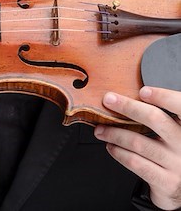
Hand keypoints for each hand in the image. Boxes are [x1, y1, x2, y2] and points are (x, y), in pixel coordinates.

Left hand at [94, 87, 180, 209]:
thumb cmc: (173, 155)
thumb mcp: (173, 134)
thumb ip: (159, 118)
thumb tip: (126, 98)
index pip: (180, 106)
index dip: (164, 97)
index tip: (143, 91)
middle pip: (156, 119)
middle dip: (127, 107)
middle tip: (108, 100)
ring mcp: (177, 164)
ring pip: (139, 142)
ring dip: (114, 133)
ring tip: (101, 130)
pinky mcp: (167, 182)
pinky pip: (136, 163)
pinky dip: (119, 152)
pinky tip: (111, 147)